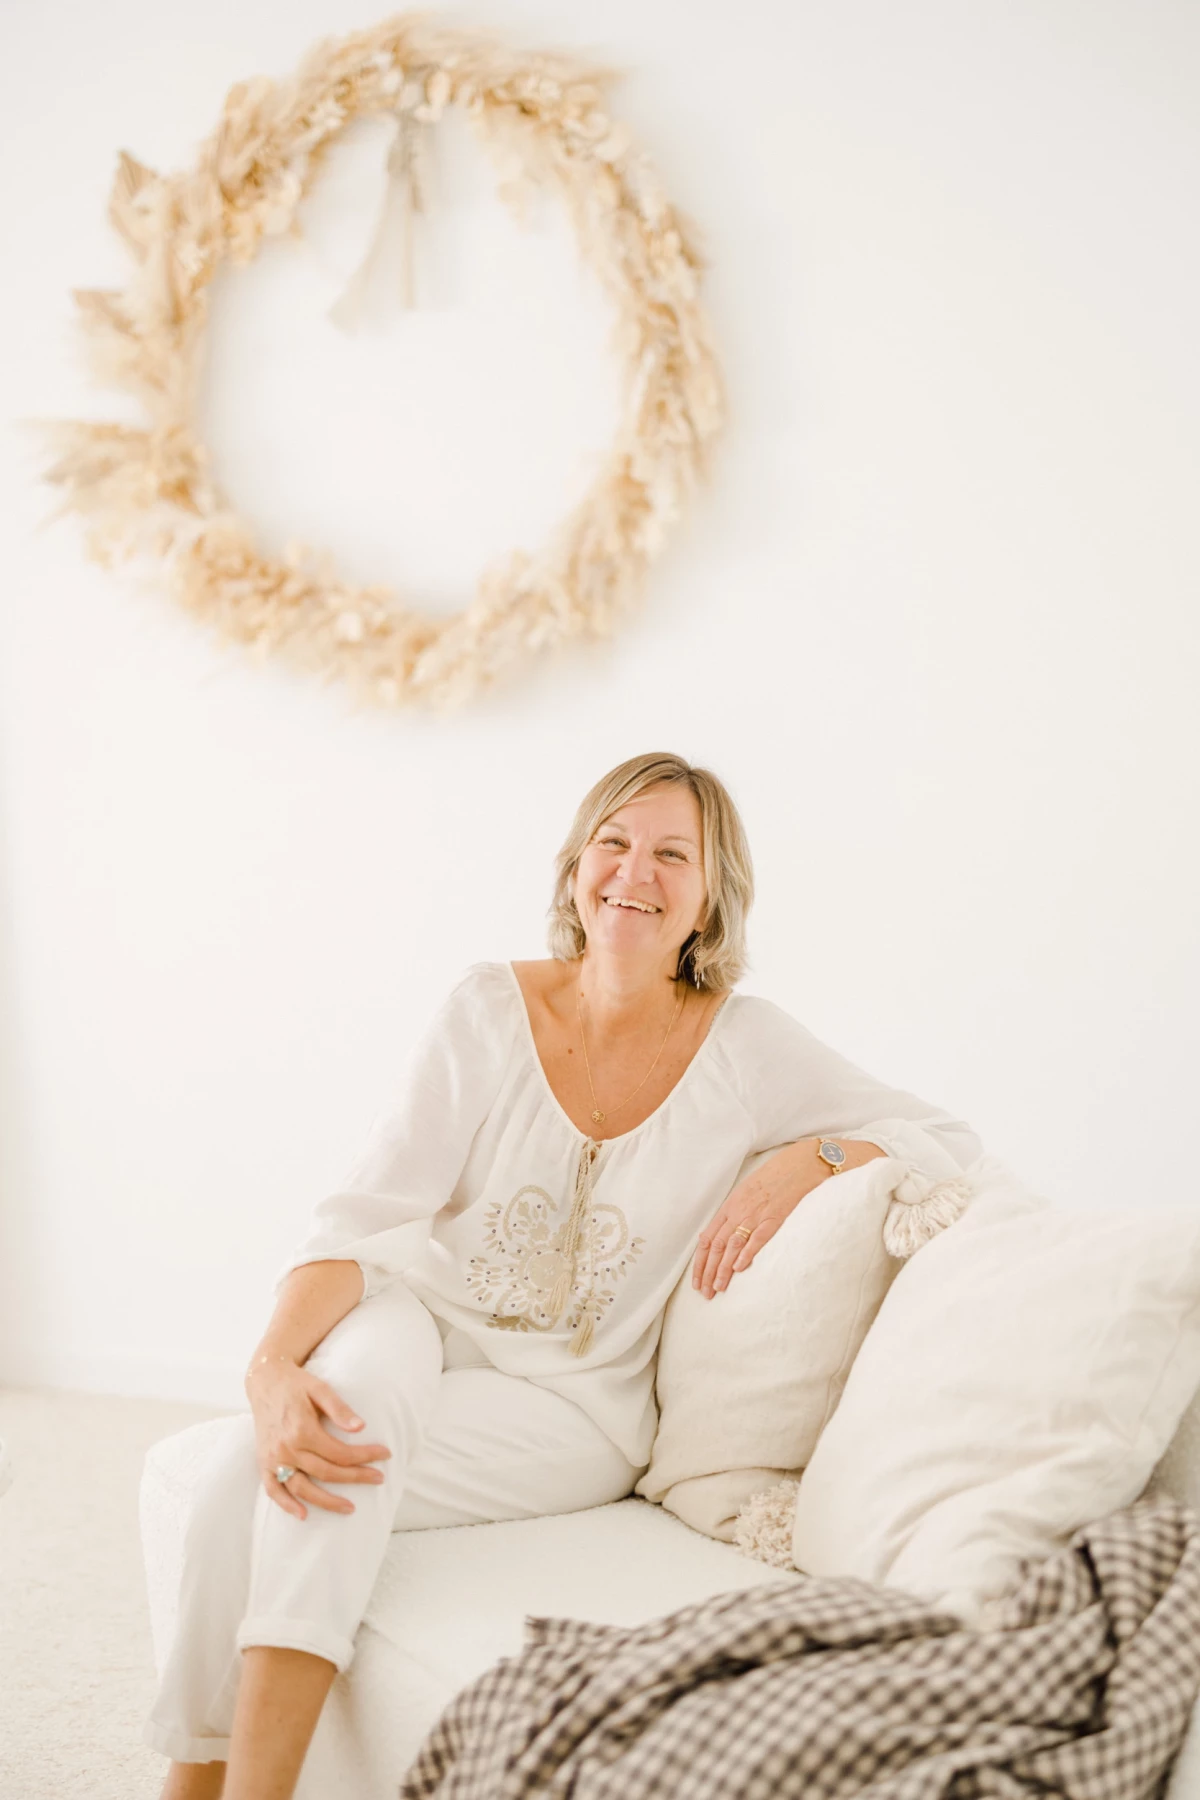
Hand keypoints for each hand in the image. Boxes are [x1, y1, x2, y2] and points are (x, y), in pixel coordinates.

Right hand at [246, 1356, 391, 1520]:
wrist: (265, 1380)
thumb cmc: (296, 1384)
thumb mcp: (320, 1389)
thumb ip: (339, 1409)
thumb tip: (361, 1427)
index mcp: (302, 1430)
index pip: (340, 1453)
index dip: (364, 1456)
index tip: (385, 1454)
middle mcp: (287, 1448)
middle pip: (326, 1472)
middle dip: (355, 1477)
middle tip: (379, 1479)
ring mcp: (273, 1458)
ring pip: (302, 1488)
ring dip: (326, 1501)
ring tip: (349, 1508)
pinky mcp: (263, 1462)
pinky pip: (273, 1490)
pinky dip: (286, 1504)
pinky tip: (303, 1514)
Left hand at [692, 1139, 830, 1298]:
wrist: (797, 1166)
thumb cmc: (772, 1178)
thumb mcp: (746, 1192)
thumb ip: (733, 1213)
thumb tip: (721, 1234)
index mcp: (729, 1206)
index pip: (707, 1238)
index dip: (700, 1262)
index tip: (697, 1280)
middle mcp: (738, 1212)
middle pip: (717, 1245)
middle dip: (708, 1271)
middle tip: (705, 1292)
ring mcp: (755, 1215)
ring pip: (732, 1246)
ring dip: (723, 1269)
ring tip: (718, 1287)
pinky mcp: (774, 1218)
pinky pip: (757, 1239)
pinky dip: (746, 1254)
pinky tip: (739, 1269)